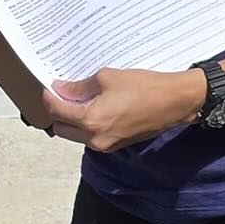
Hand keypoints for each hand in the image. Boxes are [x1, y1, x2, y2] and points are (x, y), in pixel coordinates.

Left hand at [42, 66, 207, 153]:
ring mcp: (106, 145)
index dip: (49, 96)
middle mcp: (94, 138)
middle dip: (58, 111)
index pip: (56, 111)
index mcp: (90, 120)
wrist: (175, 102)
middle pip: (61, 128)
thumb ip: (80, 87)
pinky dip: (88, 125)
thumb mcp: (108, 78)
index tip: (50, 86)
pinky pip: (92, 137)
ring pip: (76, 135)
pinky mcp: (116, 145)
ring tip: (81, 100)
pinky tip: (97, 108)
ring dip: (73, 120)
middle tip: (64, 93)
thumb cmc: (144, 87)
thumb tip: (61, 89)